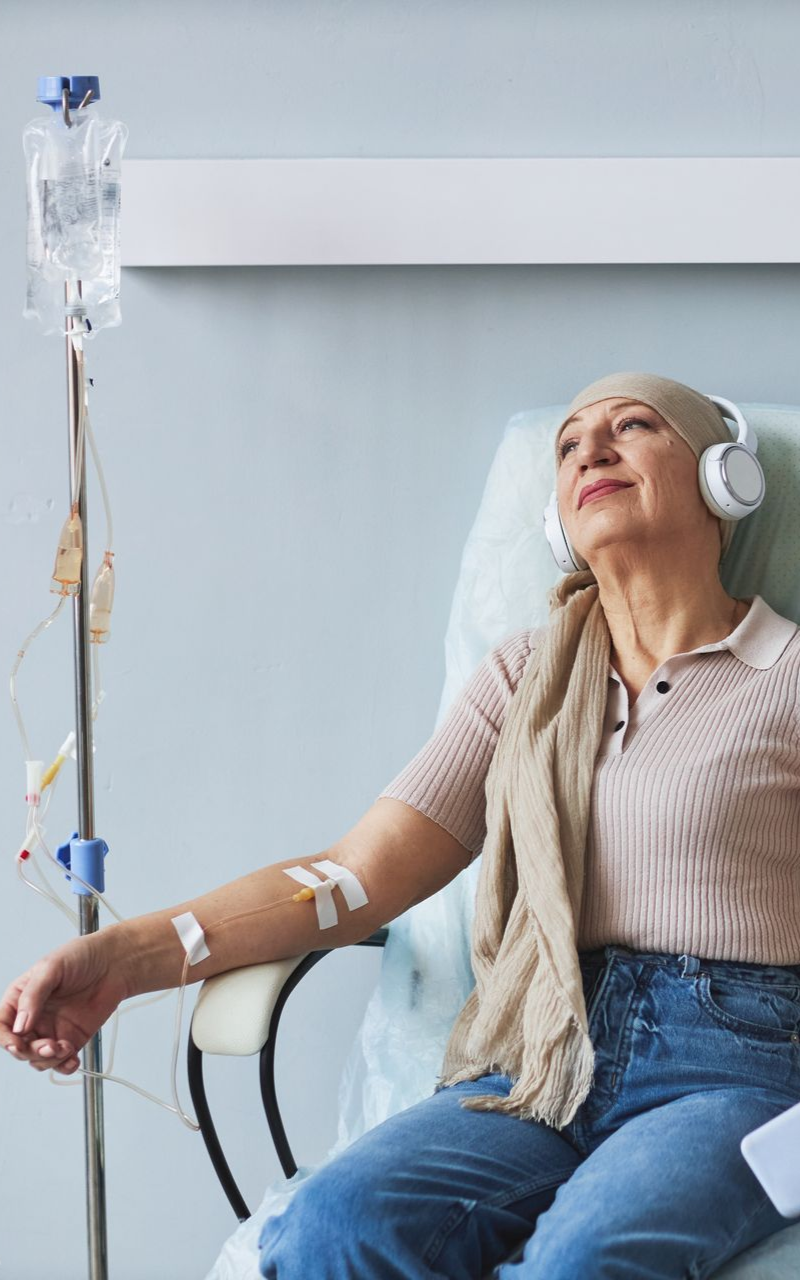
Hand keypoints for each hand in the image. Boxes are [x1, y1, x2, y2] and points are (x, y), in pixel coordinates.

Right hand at [1, 932, 127, 1074]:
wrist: (115, 963)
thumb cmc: (82, 956)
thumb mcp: (51, 968)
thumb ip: (33, 996)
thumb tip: (20, 1025)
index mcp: (20, 998)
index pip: (2, 1025)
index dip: (5, 1038)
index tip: (17, 1044)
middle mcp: (33, 1017)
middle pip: (19, 1047)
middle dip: (31, 1052)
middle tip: (50, 1045)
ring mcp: (52, 1030)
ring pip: (38, 1059)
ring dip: (49, 1059)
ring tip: (66, 1047)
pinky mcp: (72, 1039)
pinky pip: (61, 1062)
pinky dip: (64, 1066)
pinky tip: (72, 1060)